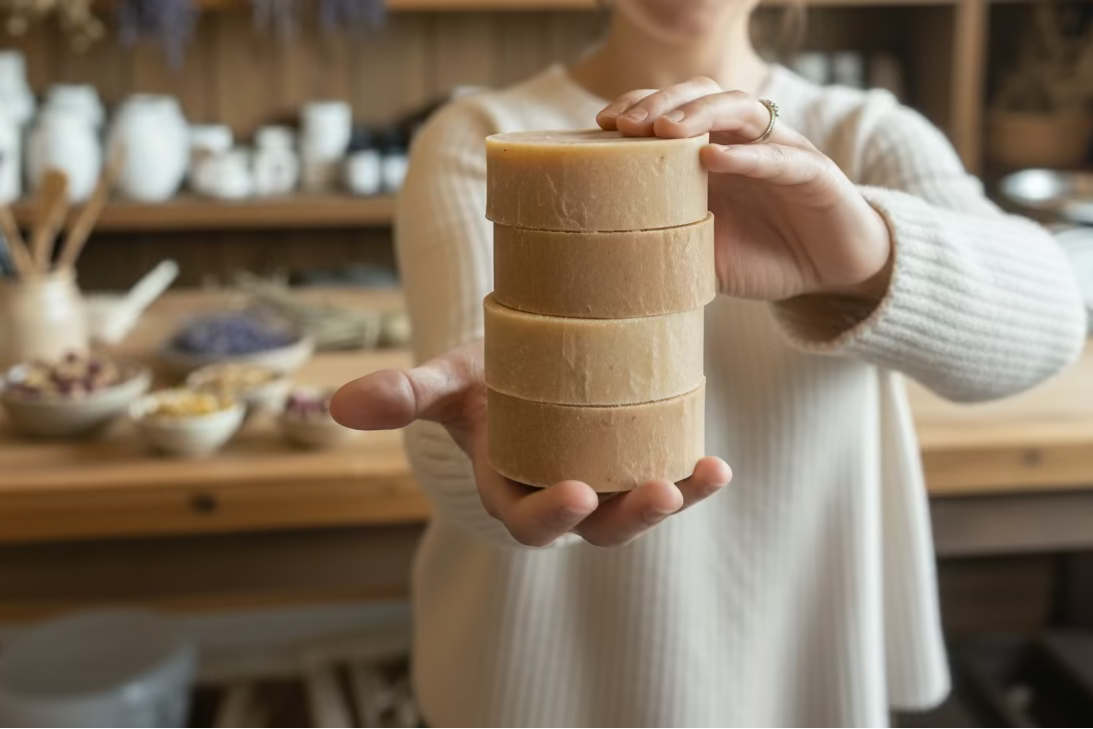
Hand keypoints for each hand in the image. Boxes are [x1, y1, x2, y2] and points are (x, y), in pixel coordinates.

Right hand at [330, 341, 731, 547]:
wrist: (522, 365)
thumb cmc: (482, 379)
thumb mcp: (445, 382)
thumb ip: (403, 394)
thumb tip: (338, 404)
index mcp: (512, 490)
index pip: (529, 522)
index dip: (551, 516)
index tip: (576, 493)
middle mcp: (561, 497)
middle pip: (596, 526)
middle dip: (626, 517)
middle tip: (655, 492)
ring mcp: (604, 482)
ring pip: (637, 508)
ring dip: (672, 499)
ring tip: (702, 475)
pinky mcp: (636, 459)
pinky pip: (667, 476)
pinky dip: (694, 475)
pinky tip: (717, 464)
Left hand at [597, 76, 892, 302]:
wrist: (829, 274)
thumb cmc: (763, 257)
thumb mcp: (703, 253)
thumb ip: (667, 242)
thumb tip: (608, 254)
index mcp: (712, 152)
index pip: (671, 111)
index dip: (637, 108)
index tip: (601, 126)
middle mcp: (743, 141)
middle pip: (700, 94)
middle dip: (659, 102)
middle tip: (624, 126)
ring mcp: (779, 150)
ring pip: (739, 108)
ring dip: (699, 113)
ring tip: (664, 130)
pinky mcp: (813, 173)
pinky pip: (779, 156)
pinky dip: (746, 155)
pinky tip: (714, 158)